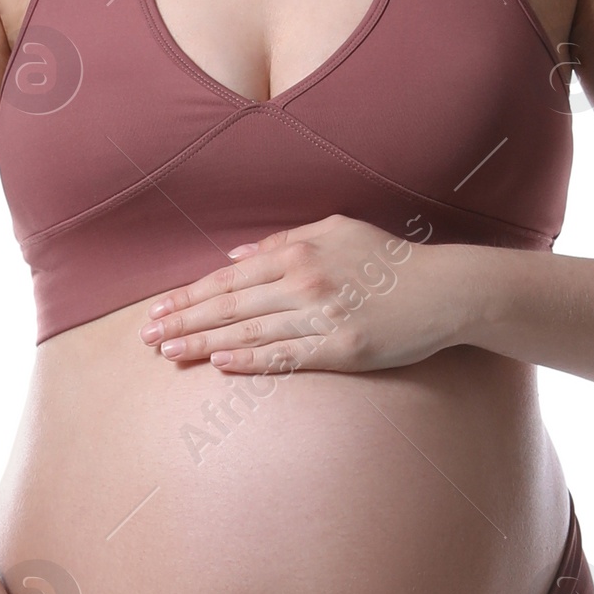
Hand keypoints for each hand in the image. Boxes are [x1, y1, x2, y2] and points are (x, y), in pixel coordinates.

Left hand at [140, 214, 461, 375]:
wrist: (445, 290)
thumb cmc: (390, 261)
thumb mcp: (338, 231)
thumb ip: (285, 240)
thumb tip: (236, 256)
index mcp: (300, 251)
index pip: (230, 278)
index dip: (189, 296)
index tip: (158, 311)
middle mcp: (305, 280)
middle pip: (230, 304)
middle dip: (184, 321)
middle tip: (148, 338)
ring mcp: (323, 316)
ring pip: (250, 331)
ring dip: (205, 343)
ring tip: (170, 353)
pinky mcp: (342, 349)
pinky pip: (287, 355)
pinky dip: (251, 359)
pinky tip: (221, 362)